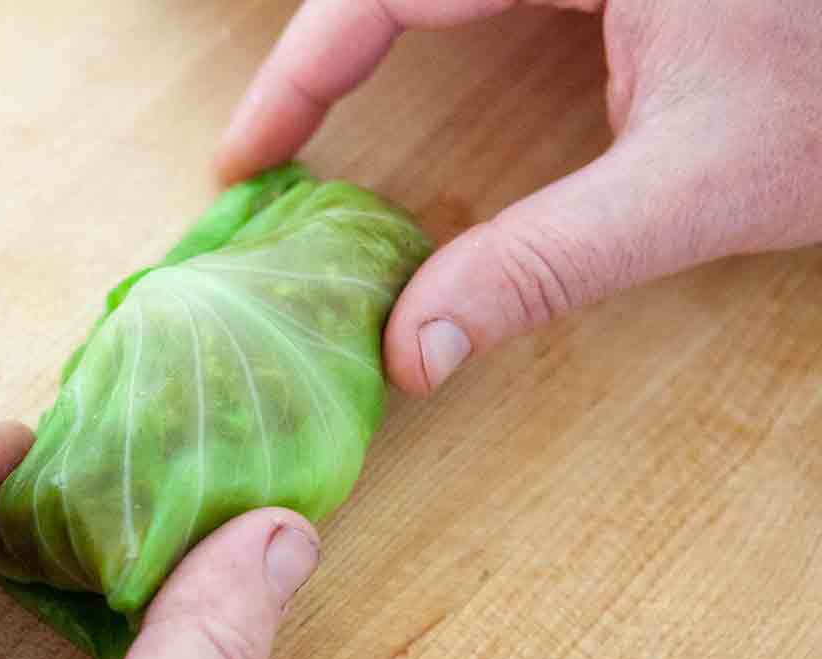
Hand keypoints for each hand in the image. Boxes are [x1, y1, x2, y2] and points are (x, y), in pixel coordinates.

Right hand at [216, 0, 821, 392]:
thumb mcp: (695, 187)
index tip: (244, 159)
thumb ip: (545, 265)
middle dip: (314, 58)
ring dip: (357, 35)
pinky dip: (419, 26)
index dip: (296, 74)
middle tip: (266, 151)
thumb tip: (415, 346)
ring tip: (309, 117)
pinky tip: (404, 72)